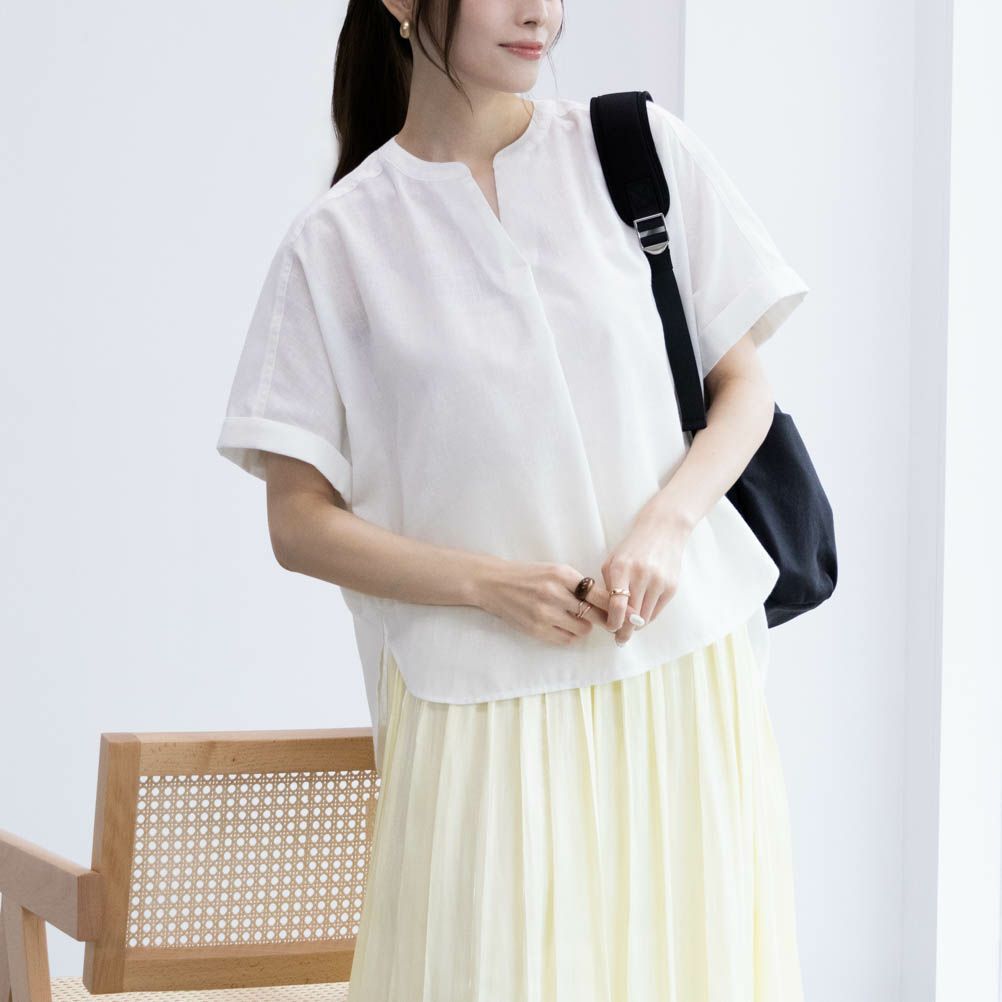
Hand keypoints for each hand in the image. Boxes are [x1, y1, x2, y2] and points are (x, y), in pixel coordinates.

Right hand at [475, 558, 642, 646]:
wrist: (493, 583)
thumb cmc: (528, 575)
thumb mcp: (554, 571)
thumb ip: (578, 584)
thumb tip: (609, 603)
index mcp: (561, 574)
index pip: (599, 594)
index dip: (615, 605)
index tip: (626, 612)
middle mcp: (554, 593)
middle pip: (595, 614)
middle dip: (604, 619)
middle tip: (608, 621)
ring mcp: (544, 613)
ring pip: (583, 629)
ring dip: (585, 626)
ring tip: (576, 618)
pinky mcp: (536, 629)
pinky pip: (567, 639)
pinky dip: (571, 635)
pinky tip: (564, 626)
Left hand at [602, 511, 692, 645]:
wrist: (663, 530)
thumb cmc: (632, 548)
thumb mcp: (613, 561)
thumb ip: (608, 585)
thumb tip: (608, 614)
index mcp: (621, 569)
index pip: (617, 606)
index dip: (613, 623)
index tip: (610, 629)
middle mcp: (641, 576)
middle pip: (632, 616)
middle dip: (624, 630)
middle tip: (619, 639)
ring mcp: (659, 582)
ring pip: (645, 617)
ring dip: (636, 625)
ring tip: (629, 628)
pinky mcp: (672, 587)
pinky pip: (657, 611)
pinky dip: (648, 616)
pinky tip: (641, 615)